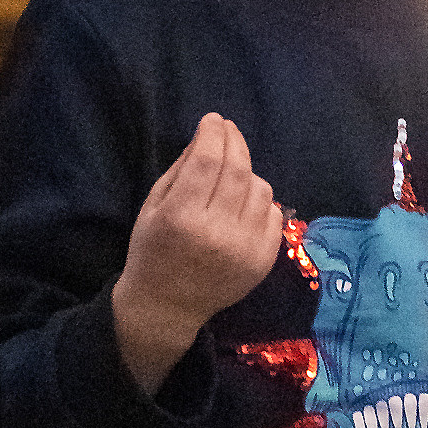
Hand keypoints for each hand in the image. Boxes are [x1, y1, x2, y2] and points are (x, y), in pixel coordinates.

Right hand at [112, 112, 284, 392]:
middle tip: (228, 130)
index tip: (213, 120)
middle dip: (234, 141)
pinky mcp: (263, 262)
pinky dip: (261, 202)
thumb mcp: (153, 206)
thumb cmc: (152, 251)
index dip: (213, 134)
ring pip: (261, 189)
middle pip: (238, 171)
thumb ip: (181, 169)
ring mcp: (245, 250)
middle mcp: (216, 234)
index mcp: (181, 219)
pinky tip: (243, 204)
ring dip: (248, 173)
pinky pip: (275, 215)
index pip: (207, 162)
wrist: (166, 307)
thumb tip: (208, 135)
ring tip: (231, 174)